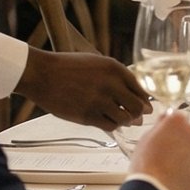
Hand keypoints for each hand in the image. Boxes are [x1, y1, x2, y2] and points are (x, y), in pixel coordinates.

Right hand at [16, 51, 152, 129]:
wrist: (43, 74)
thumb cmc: (68, 67)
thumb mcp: (97, 62)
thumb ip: (116, 76)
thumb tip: (133, 94)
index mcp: (115, 68)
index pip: (140, 89)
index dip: (145, 100)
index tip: (146, 106)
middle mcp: (110, 84)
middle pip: (137, 107)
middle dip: (139, 114)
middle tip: (138, 118)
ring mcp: (99, 101)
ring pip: (125, 119)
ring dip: (125, 121)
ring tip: (122, 120)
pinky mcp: (88, 115)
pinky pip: (110, 126)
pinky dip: (113, 126)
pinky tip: (109, 122)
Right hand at [127, 111, 189, 189]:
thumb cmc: (146, 165)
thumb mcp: (146, 139)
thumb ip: (160, 125)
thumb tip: (165, 117)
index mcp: (177, 122)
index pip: (179, 117)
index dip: (172, 127)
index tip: (168, 134)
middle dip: (182, 141)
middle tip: (168, 154)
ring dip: (189, 156)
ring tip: (173, 168)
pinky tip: (180, 176)